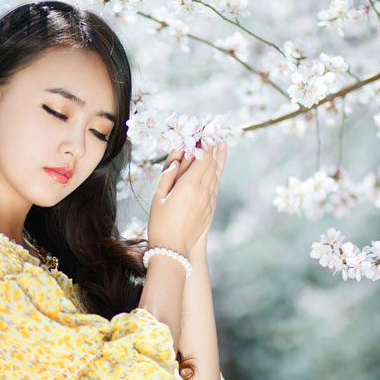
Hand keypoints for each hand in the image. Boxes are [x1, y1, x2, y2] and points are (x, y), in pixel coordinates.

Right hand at [148, 140, 221, 259]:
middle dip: (211, 147)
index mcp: (190, 185)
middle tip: (211, 132)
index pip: (202, 157)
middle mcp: (204, 191)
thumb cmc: (161, 222)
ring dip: (218, 158)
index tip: (202, 130)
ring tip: (221, 143)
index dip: (203, 143)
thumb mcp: (159, 196)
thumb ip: (169, 174)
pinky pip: (216, 186)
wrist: (173, 249)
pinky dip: (218, 173)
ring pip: (217, 174)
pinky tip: (218, 167)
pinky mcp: (211, 209)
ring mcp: (209, 200)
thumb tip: (178, 157)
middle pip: (212, 163)